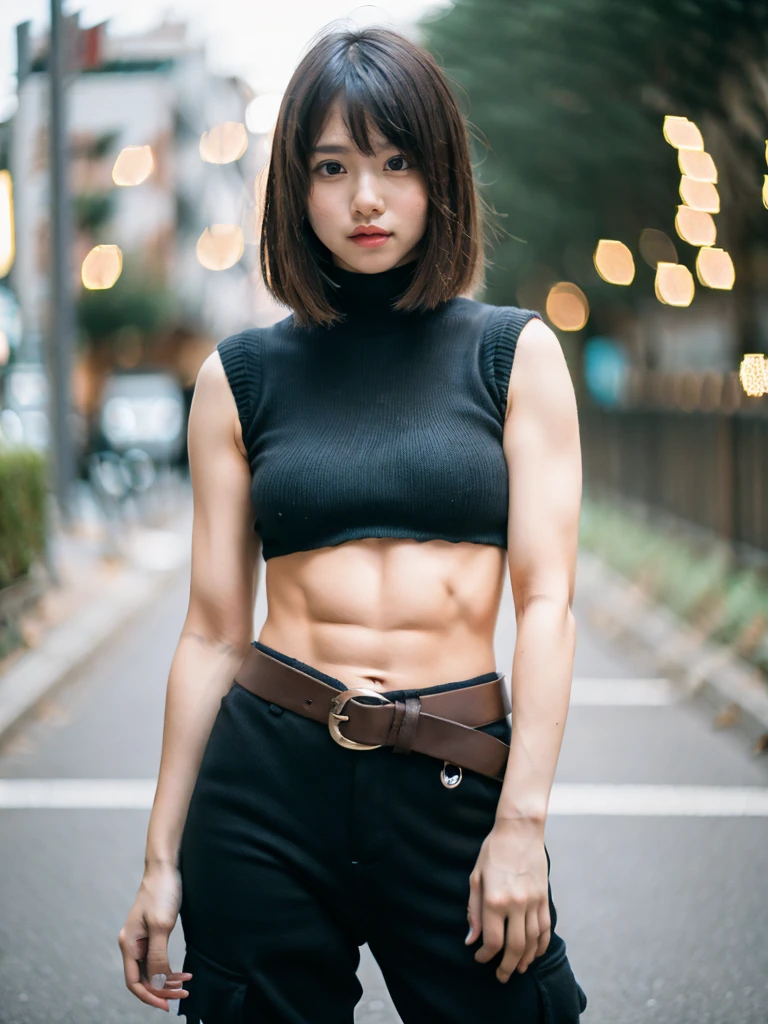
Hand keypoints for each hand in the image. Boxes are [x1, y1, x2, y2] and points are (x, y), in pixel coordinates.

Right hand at [118, 862, 192, 1011]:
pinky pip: (157, 959)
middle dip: (162, 989)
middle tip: (184, 994)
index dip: (150, 996)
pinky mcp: (152, 934)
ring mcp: (142, 939)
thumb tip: (157, 983)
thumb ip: (157, 956)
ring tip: (187, 982)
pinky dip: (169, 968)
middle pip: (144, 978)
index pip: (134, 981)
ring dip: (168, 980)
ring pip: (152, 970)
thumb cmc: (162, 892)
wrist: (165, 867)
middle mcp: (132, 945)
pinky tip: (183, 971)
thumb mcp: (162, 925)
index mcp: (129, 944)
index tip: (167, 1006)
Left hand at [465, 817, 550, 983]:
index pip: (492, 941)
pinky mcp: (545, 898)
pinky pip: (545, 928)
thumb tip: (471, 940)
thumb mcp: (476, 878)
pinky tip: (535, 953)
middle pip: (515, 947)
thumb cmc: (493, 852)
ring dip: (525, 959)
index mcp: (494, 900)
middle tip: (502, 976)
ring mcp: (533, 902)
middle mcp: (516, 904)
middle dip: (507, 967)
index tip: (480, 958)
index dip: (486, 956)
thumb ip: (473, 911)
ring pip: (532, 941)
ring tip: (518, 969)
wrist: (520, 831)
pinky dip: (541, 945)